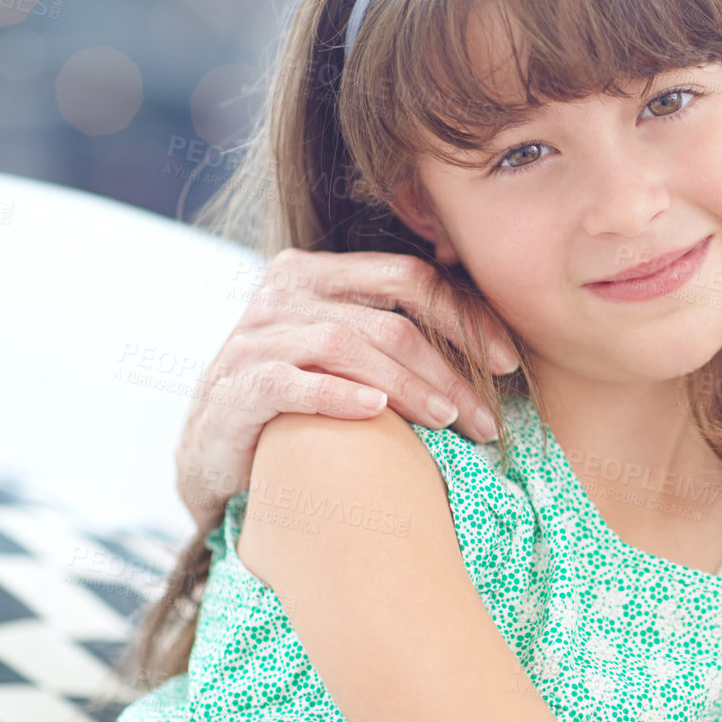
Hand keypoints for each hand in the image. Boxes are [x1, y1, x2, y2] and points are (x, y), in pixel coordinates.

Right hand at [173, 248, 516, 529]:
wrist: (214, 448)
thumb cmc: (298, 398)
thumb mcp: (346, 352)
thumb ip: (395, 328)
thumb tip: (492, 339)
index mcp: (316, 272)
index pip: (408, 277)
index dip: (465, 317)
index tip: (507, 363)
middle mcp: (282, 294)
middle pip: (388, 318)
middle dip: (449, 366)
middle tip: (487, 413)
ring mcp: (253, 338)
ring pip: (347, 346)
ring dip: (408, 386)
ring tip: (447, 421)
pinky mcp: (233, 388)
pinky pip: (291, 382)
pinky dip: (338, 395)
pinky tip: (376, 413)